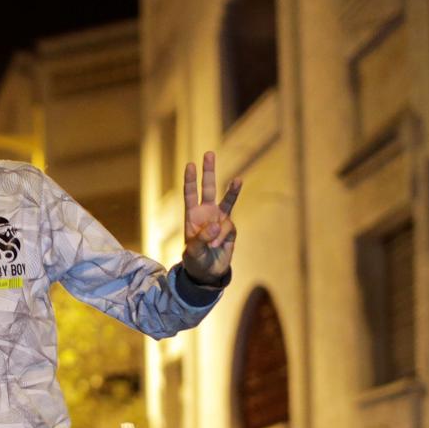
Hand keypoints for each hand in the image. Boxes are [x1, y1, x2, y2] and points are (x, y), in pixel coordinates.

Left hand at [180, 151, 241, 283]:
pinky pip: (229, 227)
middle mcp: (207, 214)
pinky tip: (217, 244)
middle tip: (209, 153)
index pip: (190, 194)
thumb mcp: (193, 252)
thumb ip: (202, 238)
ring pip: (227, 201)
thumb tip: (217, 224)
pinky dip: (223, 235)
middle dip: (209, 171)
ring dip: (232, 191)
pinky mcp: (230, 229)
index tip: (190, 165)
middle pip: (208, 188)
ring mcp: (220, 220)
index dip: (190, 180)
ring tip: (238, 180)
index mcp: (192, 216)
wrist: (208, 274)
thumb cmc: (195, 261)